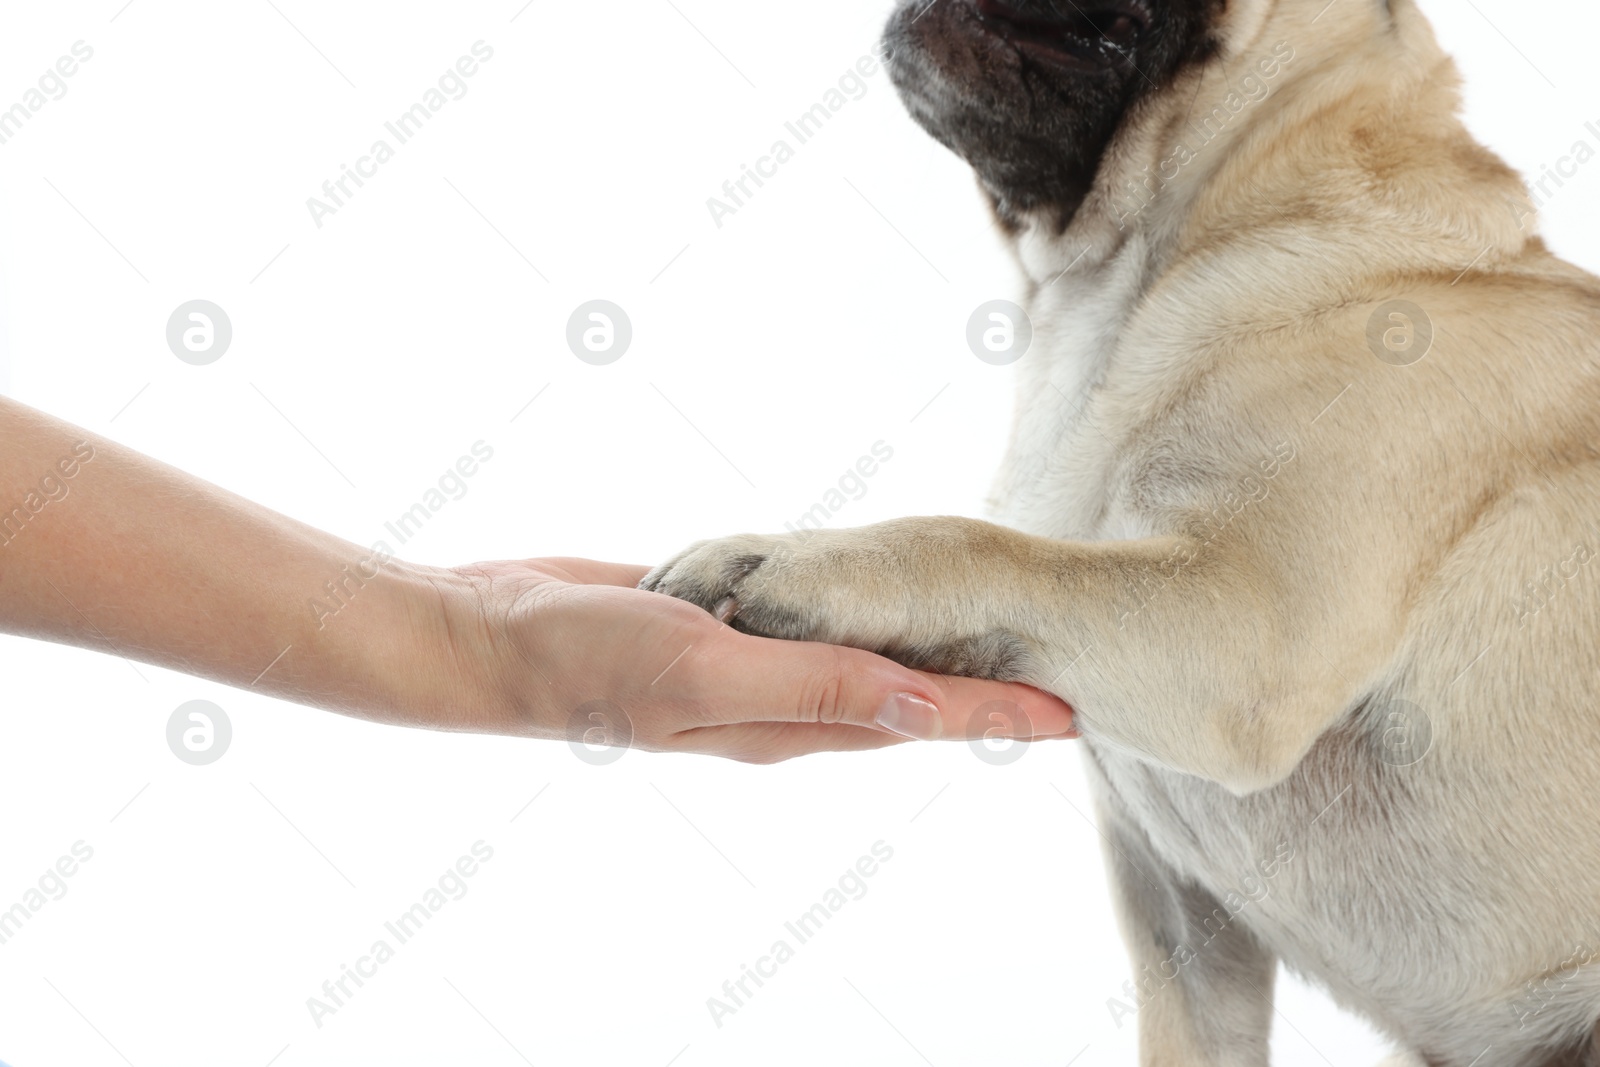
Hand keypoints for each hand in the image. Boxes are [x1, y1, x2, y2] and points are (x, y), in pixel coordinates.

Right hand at [436, 557, 1077, 761]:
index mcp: (788, 720)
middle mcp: (778, 700)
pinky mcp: (717, 624)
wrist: (495, 639)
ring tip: (978, 640)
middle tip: (1047, 679)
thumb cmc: (593, 663)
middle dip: (976, 694)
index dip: (994, 716)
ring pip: (855, 659)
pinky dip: (847, 614)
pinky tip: (867, 599)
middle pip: (902, 699)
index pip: (917, 719)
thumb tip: (929, 705)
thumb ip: (819, 687)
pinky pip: (801, 622)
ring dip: (919, 654)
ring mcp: (746, 664)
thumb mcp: (710, 674)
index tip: (1070, 714)